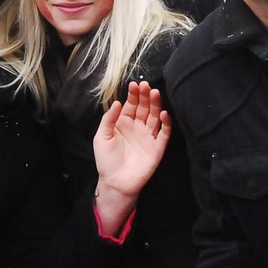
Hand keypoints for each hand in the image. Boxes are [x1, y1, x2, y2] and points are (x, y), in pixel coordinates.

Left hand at [94, 81, 170, 197]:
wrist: (115, 182)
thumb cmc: (106, 160)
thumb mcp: (101, 137)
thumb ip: (109, 119)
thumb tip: (118, 102)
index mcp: (124, 123)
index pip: (131, 104)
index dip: (133, 95)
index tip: (134, 84)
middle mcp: (138, 127)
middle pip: (144, 107)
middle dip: (145, 96)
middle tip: (146, 85)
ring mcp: (149, 136)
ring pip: (155, 116)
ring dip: (156, 105)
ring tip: (155, 93)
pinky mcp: (158, 147)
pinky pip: (164, 133)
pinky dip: (166, 123)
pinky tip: (164, 114)